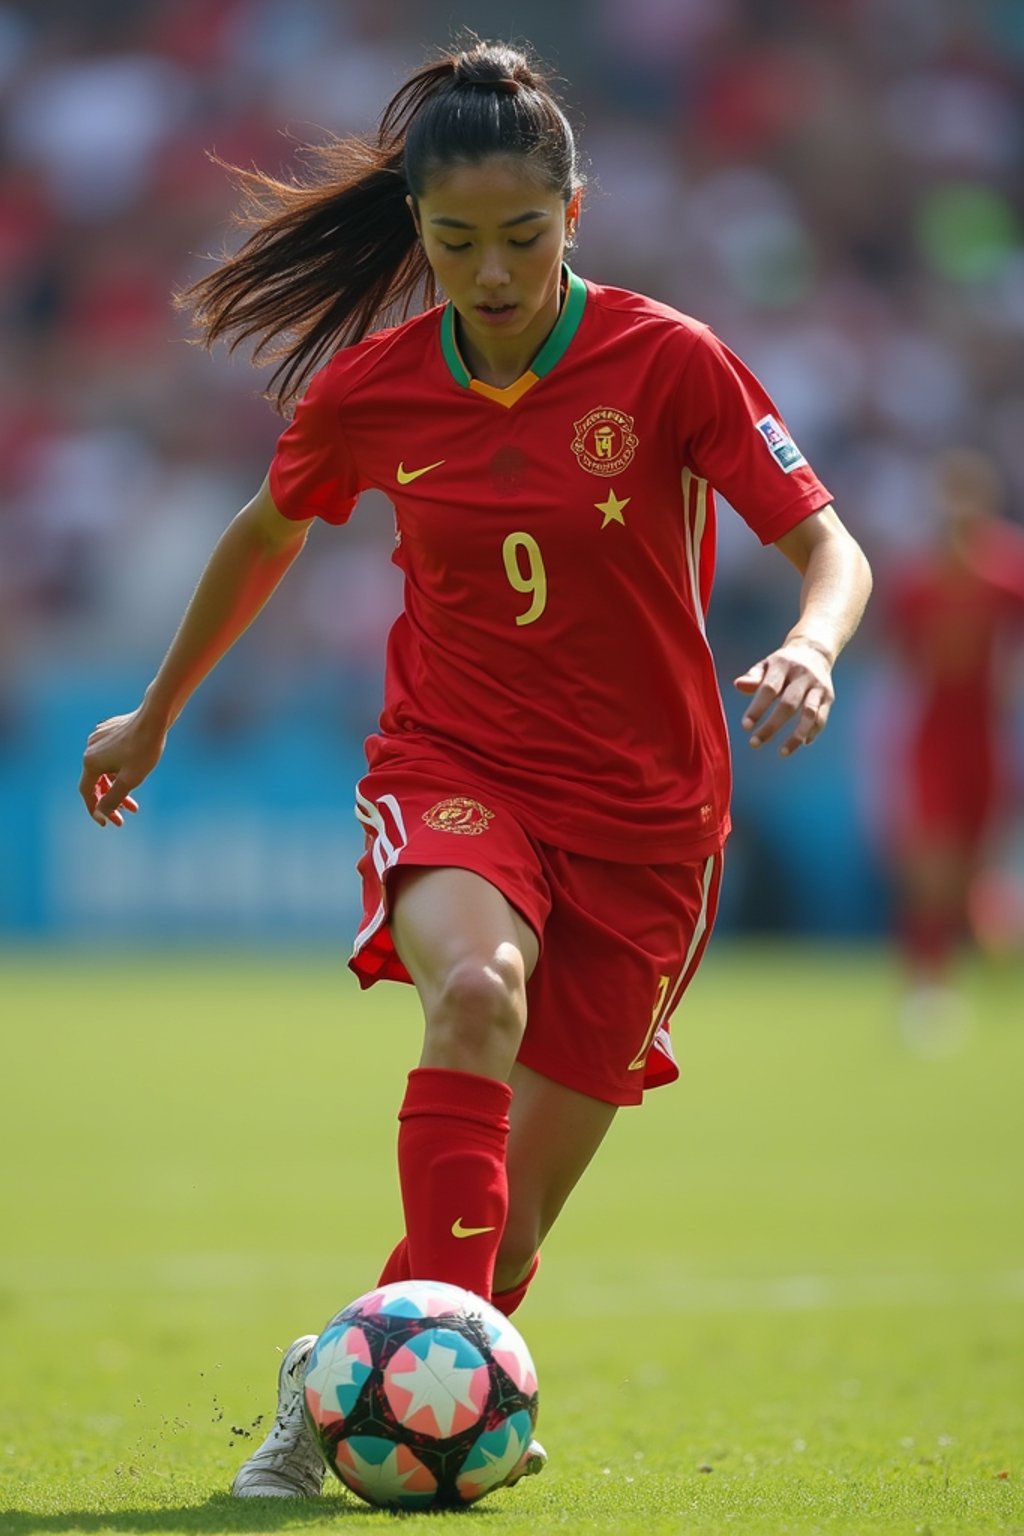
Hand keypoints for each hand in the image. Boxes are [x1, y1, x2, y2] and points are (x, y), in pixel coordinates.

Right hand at [79, 707, 165, 825]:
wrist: (154, 717)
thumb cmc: (144, 749)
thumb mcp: (130, 780)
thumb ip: (113, 798)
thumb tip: (100, 813)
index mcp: (91, 762)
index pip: (87, 793)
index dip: (95, 810)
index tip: (107, 823)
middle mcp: (90, 749)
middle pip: (97, 783)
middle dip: (110, 802)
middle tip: (123, 818)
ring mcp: (98, 739)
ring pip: (105, 771)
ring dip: (117, 788)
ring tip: (134, 806)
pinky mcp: (108, 732)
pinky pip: (110, 758)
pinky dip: (119, 772)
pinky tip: (133, 777)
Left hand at [733, 638, 834, 756]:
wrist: (814, 651)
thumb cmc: (782, 664)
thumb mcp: (766, 665)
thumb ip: (753, 677)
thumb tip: (738, 685)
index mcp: (783, 666)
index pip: (769, 689)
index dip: (757, 708)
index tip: (746, 727)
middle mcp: (803, 676)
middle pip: (788, 704)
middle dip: (772, 726)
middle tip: (754, 743)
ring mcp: (818, 687)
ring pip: (810, 714)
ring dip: (796, 735)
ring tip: (782, 752)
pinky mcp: (828, 697)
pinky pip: (822, 718)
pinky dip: (812, 732)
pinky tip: (801, 744)